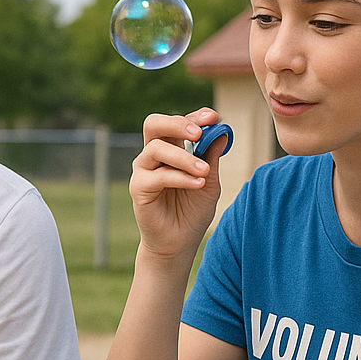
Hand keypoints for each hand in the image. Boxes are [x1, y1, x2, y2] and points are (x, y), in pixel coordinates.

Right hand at [130, 108, 227, 259]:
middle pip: (154, 124)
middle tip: (199, 132)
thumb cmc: (192, 211)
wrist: (179, 243)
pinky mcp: (138, 189)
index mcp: (171, 149)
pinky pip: (159, 176)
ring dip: (185, 157)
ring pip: (157, 148)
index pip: (178, 123)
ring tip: (205, 172)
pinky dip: (181, 177)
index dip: (195, 116)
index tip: (214, 118)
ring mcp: (143, 171)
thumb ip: (211, 158)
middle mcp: (153, 156)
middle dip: (177, 123)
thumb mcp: (209, 182)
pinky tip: (198, 184)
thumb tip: (222, 132)